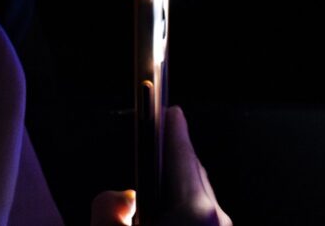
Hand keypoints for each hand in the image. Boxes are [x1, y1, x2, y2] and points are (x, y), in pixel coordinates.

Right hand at [90, 107, 231, 225]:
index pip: (183, 157)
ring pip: (198, 197)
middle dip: (173, 157)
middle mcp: (217, 221)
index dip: (174, 130)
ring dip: (175, 189)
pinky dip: (182, 209)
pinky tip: (163, 214)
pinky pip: (202, 216)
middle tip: (156, 137)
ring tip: (152, 184)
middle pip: (193, 175)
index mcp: (194, 212)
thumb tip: (126, 198)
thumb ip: (107, 207)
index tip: (169, 110)